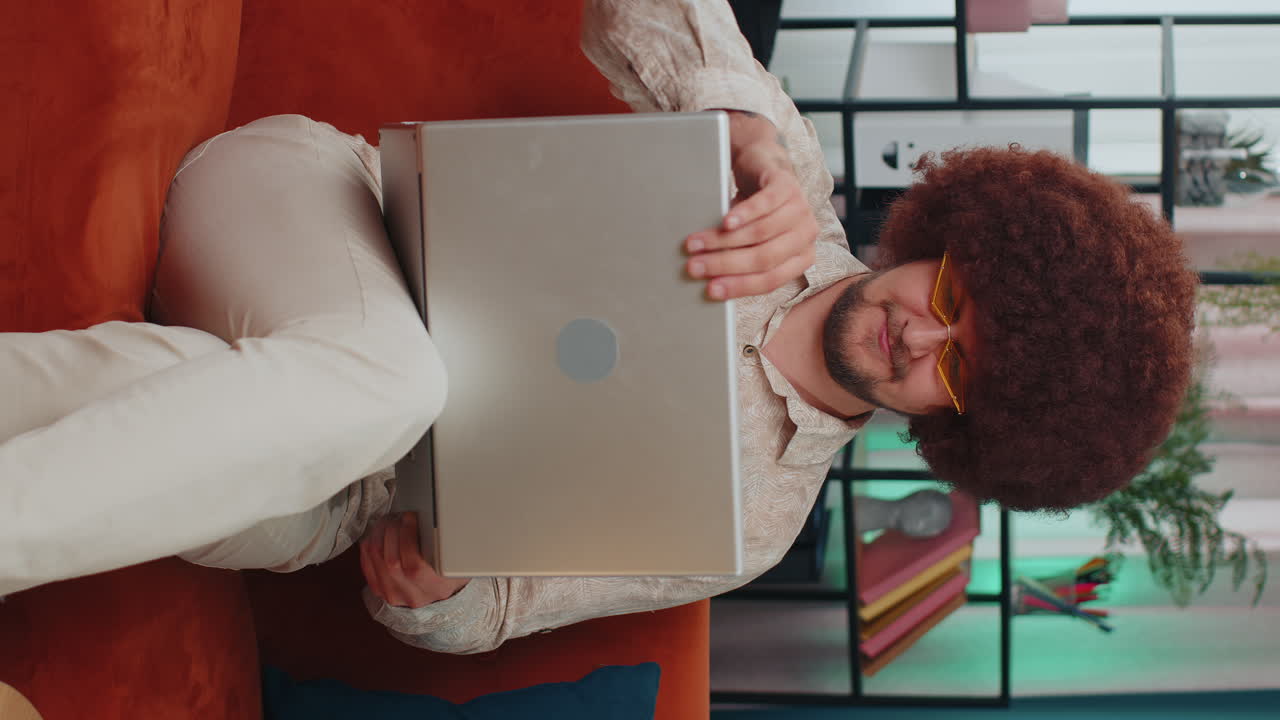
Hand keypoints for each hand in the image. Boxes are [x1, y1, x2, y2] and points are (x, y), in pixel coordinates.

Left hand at [359, 512, 468, 608]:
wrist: (440, 594)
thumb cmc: (450, 574)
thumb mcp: (458, 560)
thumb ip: (450, 546)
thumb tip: (440, 518)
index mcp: (436, 587)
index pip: (414, 565)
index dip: (408, 535)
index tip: (411, 517)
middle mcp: (413, 595)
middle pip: (391, 561)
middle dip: (392, 531)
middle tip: (398, 516)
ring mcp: (393, 594)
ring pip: (375, 560)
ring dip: (379, 534)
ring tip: (389, 522)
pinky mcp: (379, 590)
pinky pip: (366, 563)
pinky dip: (369, 544)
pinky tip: (378, 534)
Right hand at [685, 111, 818, 299]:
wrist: (761, 165)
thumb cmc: (755, 213)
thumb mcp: (751, 242)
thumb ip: (741, 262)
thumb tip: (710, 284)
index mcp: (801, 257)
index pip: (770, 280)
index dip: (739, 286)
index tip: (710, 290)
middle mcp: (806, 235)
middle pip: (763, 258)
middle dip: (725, 265)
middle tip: (695, 267)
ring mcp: (800, 208)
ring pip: (760, 233)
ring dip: (723, 240)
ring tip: (696, 244)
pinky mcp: (787, 185)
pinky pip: (764, 204)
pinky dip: (743, 215)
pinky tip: (725, 222)